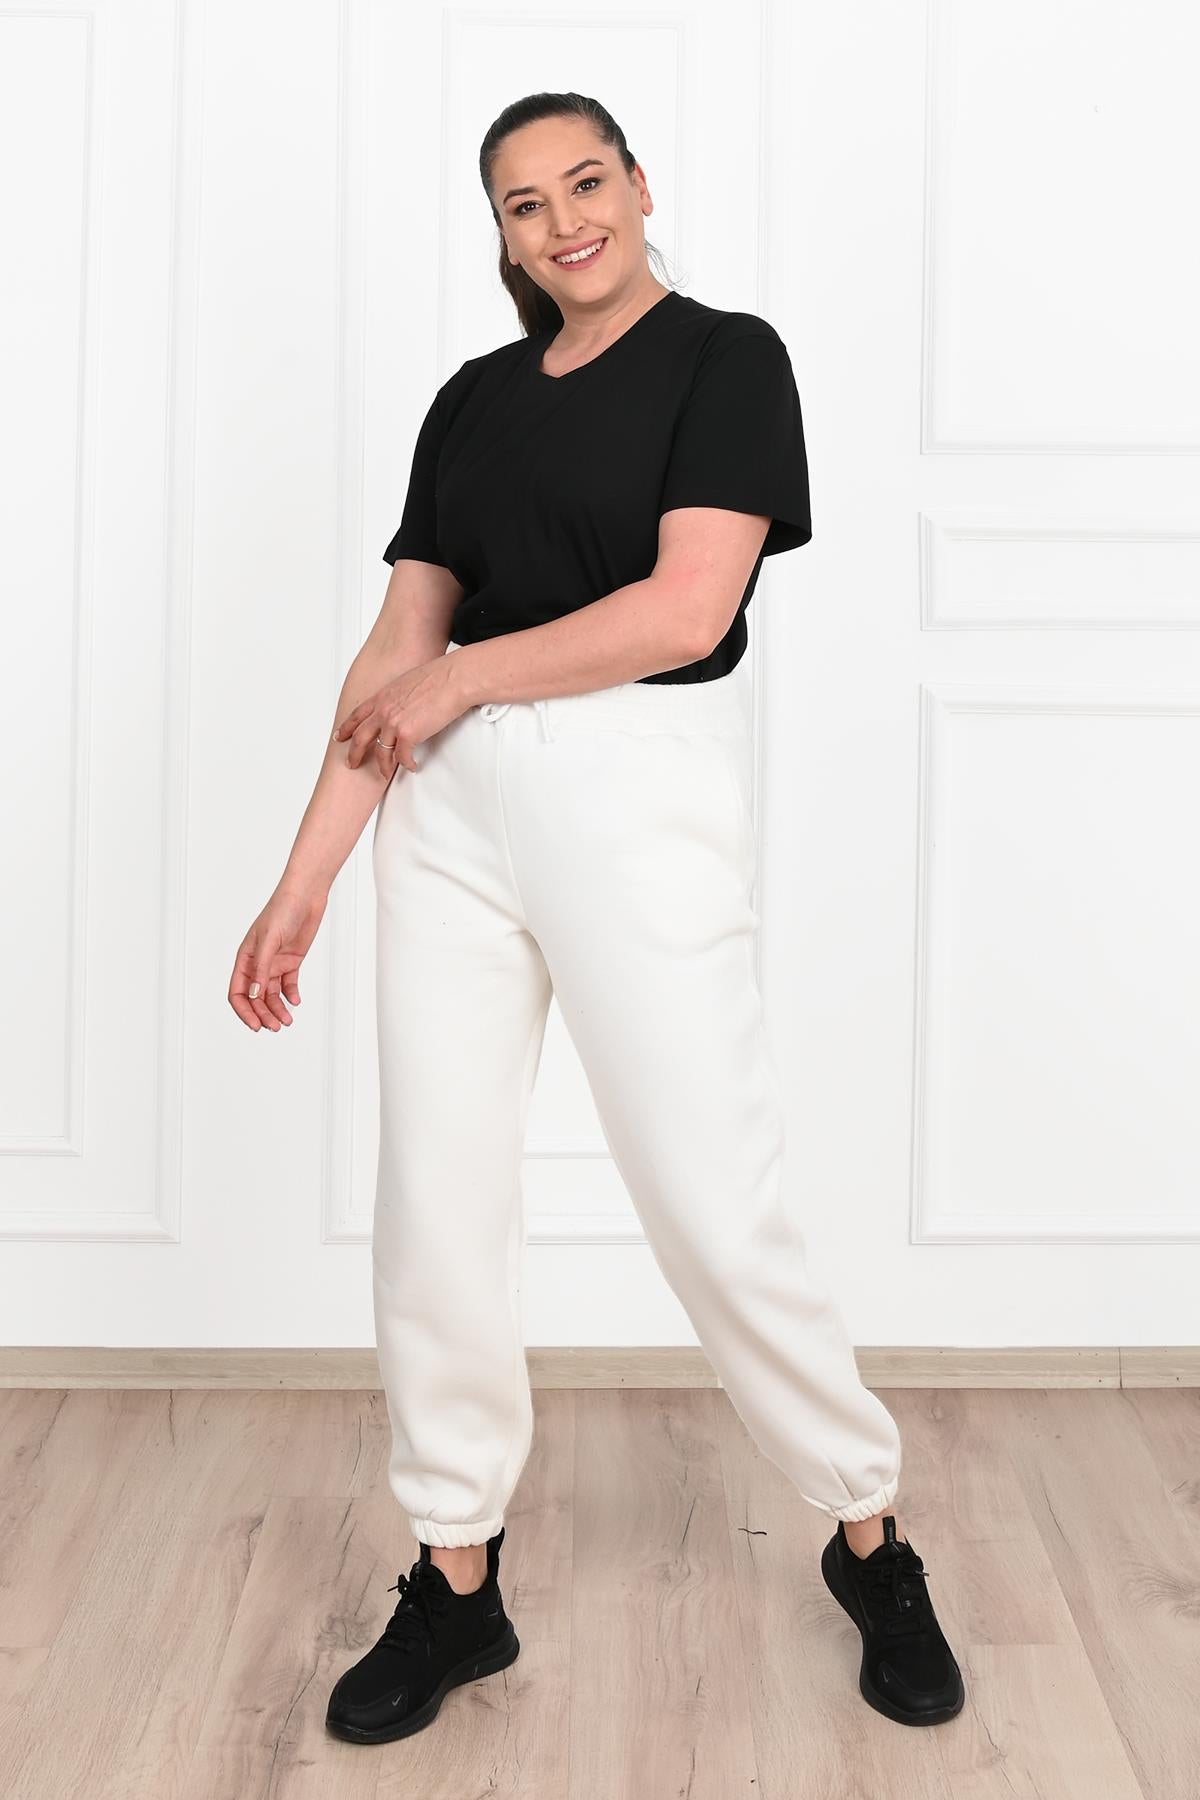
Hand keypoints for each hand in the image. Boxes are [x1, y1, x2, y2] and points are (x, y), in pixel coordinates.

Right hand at [228, 885, 328, 1031]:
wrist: (305, 896)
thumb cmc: (282, 911)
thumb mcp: (269, 941)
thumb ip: (262, 969)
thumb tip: (254, 995)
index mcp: (245, 958)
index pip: (238, 992)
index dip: (244, 1011)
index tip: (255, 1025)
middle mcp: (258, 964)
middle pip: (255, 998)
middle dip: (263, 1014)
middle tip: (275, 1027)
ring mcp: (275, 963)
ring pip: (272, 994)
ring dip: (277, 1009)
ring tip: (287, 1021)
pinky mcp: (291, 962)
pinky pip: (288, 984)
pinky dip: (291, 996)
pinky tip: (295, 1001)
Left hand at [333, 655, 468, 777]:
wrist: (453, 679)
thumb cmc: (438, 677)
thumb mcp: (406, 682)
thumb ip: (397, 696)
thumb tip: (400, 706)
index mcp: (382, 696)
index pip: (357, 715)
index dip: (346, 728)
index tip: (339, 737)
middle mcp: (383, 710)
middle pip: (360, 737)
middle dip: (353, 754)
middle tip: (351, 763)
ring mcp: (394, 723)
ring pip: (380, 753)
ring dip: (382, 766)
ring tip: (384, 773)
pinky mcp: (408, 734)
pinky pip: (402, 757)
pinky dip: (407, 764)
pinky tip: (412, 766)